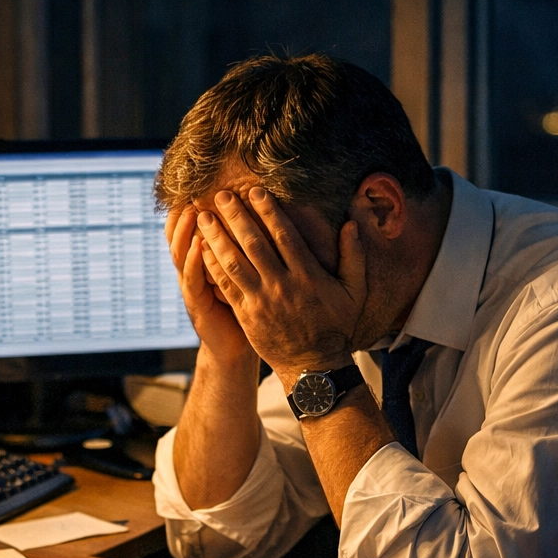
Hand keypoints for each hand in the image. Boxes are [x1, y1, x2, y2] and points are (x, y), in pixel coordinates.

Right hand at [165, 205, 255, 366]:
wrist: (235, 349)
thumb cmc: (245, 310)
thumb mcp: (243, 276)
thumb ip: (245, 250)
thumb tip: (261, 217)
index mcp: (205, 264)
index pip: (194, 230)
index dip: (192, 210)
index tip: (200, 186)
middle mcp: (194, 273)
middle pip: (182, 237)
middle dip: (184, 215)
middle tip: (190, 190)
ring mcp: (193, 289)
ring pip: (183, 255)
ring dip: (185, 233)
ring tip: (192, 212)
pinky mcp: (197, 306)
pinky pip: (193, 281)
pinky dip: (194, 262)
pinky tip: (198, 246)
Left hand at [196, 187, 367, 385]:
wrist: (314, 366)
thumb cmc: (336, 326)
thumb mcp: (355, 292)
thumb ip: (355, 257)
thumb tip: (351, 224)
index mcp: (308, 276)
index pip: (285, 236)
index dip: (268, 211)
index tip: (254, 191)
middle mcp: (282, 285)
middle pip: (254, 244)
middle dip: (235, 217)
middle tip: (220, 195)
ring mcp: (261, 301)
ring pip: (234, 263)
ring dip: (217, 238)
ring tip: (203, 217)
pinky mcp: (246, 315)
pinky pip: (226, 286)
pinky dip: (212, 266)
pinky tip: (201, 249)